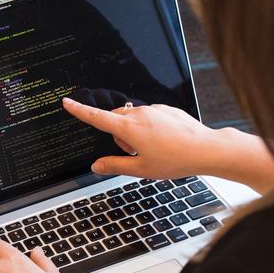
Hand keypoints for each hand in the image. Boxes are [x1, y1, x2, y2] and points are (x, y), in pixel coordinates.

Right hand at [62, 97, 273, 193]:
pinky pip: (149, 116)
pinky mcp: (166, 109)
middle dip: (118, 135)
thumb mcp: (141, 169)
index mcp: (129, 128)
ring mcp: (154, 110)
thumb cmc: (175, 160)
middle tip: (135, 153)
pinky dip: (150, 128)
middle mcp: (139, 114)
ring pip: (133, 119)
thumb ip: (114, 166)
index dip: (79, 111)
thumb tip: (96, 166)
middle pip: (116, 120)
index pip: (97, 118)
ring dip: (135, 133)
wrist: (206, 149)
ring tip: (155, 150)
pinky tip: (165, 142)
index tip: (67, 102)